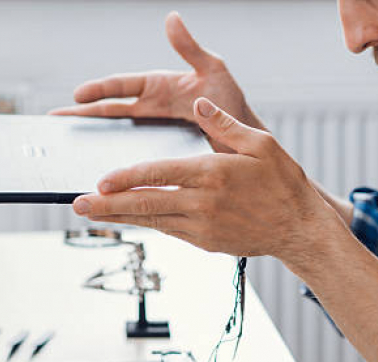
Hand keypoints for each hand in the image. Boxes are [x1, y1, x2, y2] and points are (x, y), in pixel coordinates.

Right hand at [49, 12, 264, 150]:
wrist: (246, 141)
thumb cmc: (232, 104)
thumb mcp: (213, 70)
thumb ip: (191, 48)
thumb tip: (172, 18)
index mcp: (159, 87)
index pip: (122, 86)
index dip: (99, 90)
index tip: (77, 95)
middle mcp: (151, 109)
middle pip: (109, 111)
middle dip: (82, 115)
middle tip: (54, 122)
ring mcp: (153, 133)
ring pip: (115, 135)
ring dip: (91, 139)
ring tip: (66, 147)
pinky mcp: (159, 154)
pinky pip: (132, 157)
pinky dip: (115, 162)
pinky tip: (100, 174)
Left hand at [72, 97, 341, 262]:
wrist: (299, 229)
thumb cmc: (283, 184)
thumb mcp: (260, 144)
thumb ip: (223, 124)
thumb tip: (196, 104)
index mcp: (213, 174)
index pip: (159, 174)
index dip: (127, 178)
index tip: (101, 180)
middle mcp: (203, 203)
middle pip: (145, 203)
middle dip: (108, 205)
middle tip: (78, 205)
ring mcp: (202, 226)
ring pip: (152, 221)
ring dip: (120, 217)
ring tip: (92, 213)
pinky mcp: (205, 241)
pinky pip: (168, 230)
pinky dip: (146, 223)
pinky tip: (130, 219)